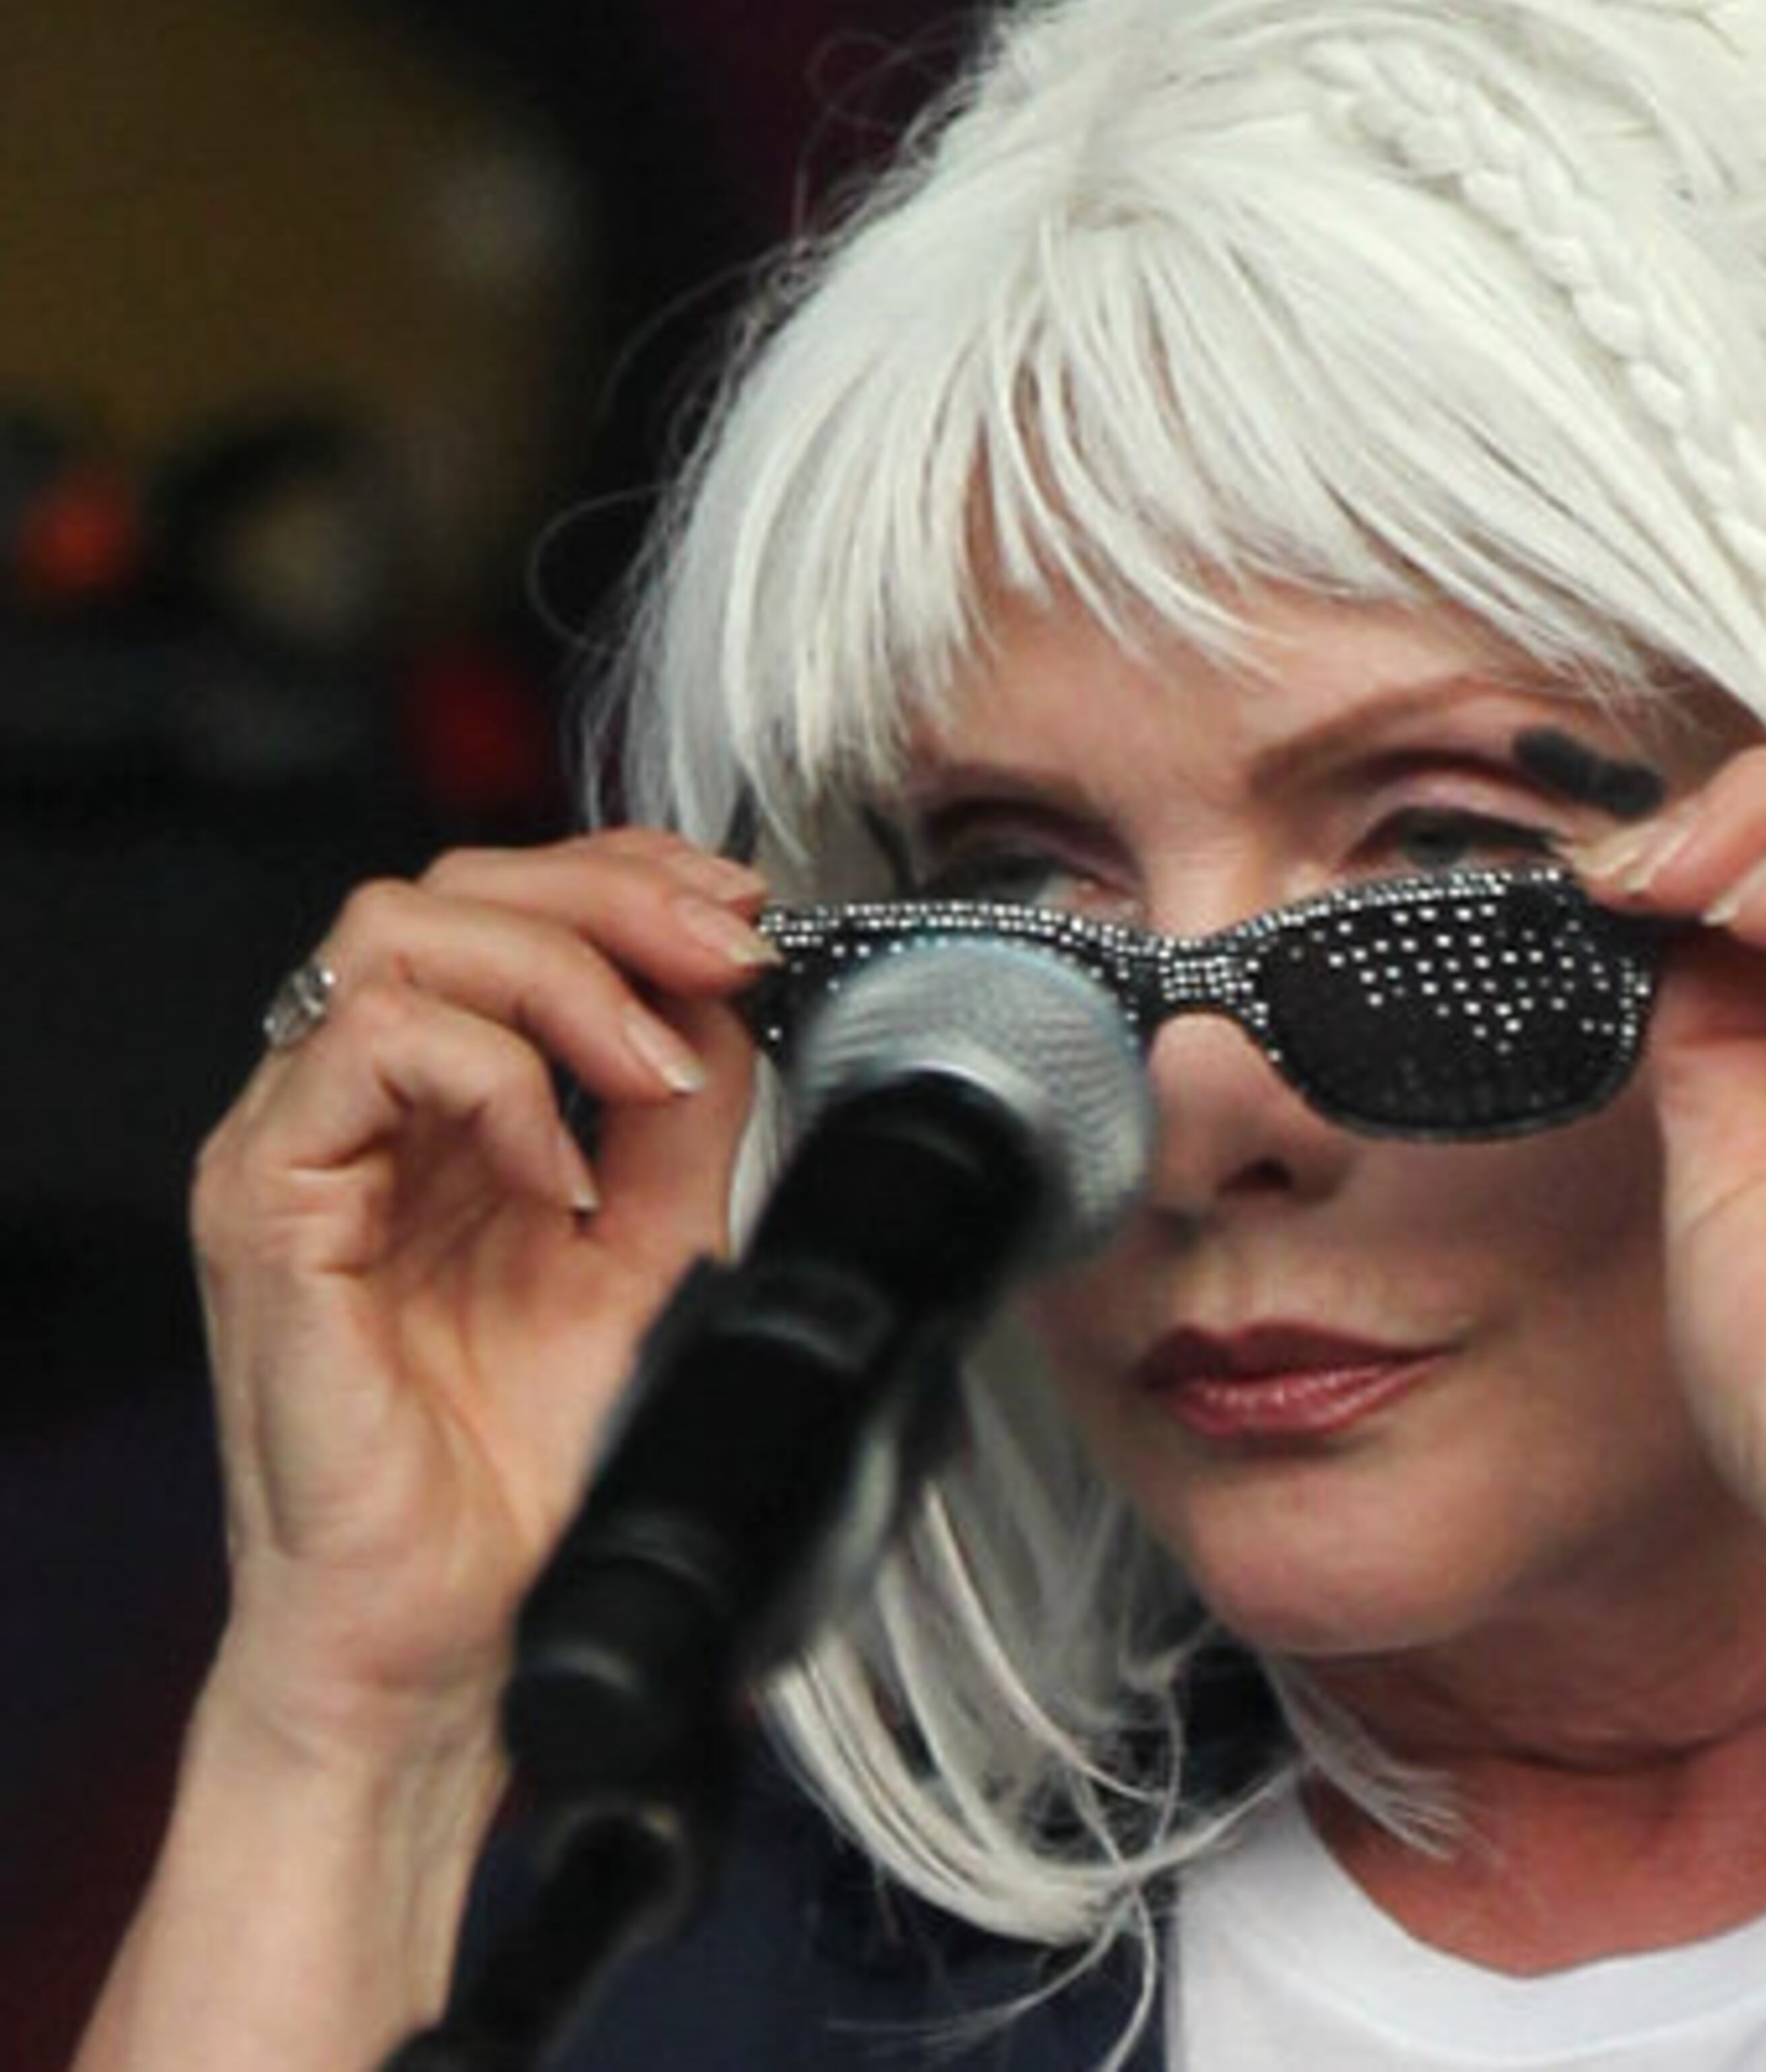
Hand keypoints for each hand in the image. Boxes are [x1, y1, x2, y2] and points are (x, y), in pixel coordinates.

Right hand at [192, 830, 769, 1763]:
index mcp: (446, 1112)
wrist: (456, 1636)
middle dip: (612, 895)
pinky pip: (363, 1052)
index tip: (744, 915)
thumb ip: (684, 1122)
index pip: (512, 912)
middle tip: (723, 954)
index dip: (632, 882)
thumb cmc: (526, 1478)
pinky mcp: (266, 1205)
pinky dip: (490, 1078)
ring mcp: (301, 1147)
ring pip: (398, 935)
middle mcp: (361, 1110)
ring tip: (652, 1071)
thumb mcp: (656, 1255)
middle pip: (453, 890)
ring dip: (562, 972)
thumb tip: (725, 998)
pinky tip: (560, 1174)